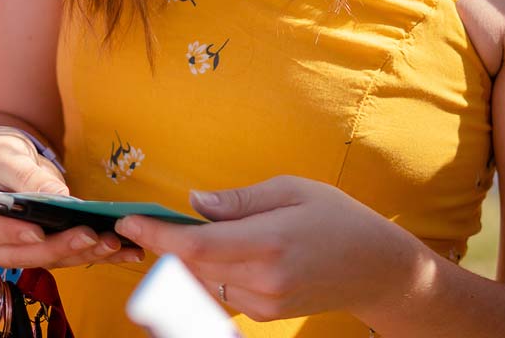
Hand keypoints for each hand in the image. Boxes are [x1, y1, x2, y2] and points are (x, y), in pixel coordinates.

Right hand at [0, 129, 138, 270]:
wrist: (4, 165)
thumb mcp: (4, 157)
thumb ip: (26, 176)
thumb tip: (58, 197)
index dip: (12, 234)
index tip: (38, 232)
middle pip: (25, 254)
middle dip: (60, 246)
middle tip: (91, 236)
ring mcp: (18, 255)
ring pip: (51, 260)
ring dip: (86, 254)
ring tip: (116, 244)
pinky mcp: (42, 254)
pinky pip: (68, 258)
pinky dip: (97, 254)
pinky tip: (125, 251)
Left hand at [114, 176, 421, 321]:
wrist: (376, 269)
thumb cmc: (336, 218)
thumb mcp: (292, 190)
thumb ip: (239, 199)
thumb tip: (194, 201)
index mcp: (268, 242)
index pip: (195, 245)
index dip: (155, 235)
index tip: (127, 221)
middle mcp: (263, 280)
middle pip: (189, 267)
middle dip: (160, 246)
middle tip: (142, 222)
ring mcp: (263, 303)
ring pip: (199, 283)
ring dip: (179, 262)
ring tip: (170, 236)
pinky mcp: (263, 314)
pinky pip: (218, 294)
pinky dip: (201, 275)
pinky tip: (203, 255)